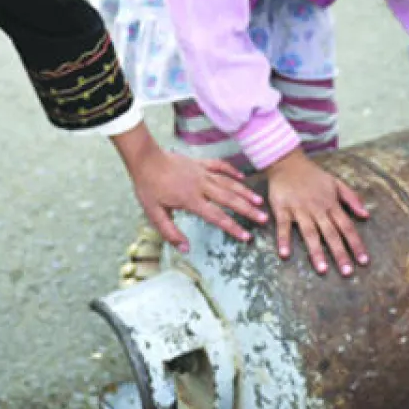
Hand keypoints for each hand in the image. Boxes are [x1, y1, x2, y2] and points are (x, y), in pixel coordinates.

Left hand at [112, 124, 267, 252]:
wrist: (145, 159)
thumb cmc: (148, 187)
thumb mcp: (154, 214)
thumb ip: (170, 233)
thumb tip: (185, 249)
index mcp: (191, 200)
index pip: (217, 217)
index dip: (233, 228)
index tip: (246, 237)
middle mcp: (201, 186)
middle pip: (229, 199)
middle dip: (248, 210)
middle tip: (264, 218)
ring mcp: (202, 173)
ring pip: (228, 183)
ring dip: (244, 192)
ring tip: (259, 201)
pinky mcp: (199, 163)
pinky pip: (220, 166)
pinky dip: (232, 171)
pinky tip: (242, 177)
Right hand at [264, 149, 369, 275]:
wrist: (287, 162)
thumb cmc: (312, 175)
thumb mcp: (336, 182)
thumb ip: (352, 198)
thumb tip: (366, 215)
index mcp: (331, 204)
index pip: (347, 227)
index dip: (356, 244)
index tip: (363, 261)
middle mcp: (317, 208)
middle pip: (331, 234)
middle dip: (340, 253)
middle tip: (347, 272)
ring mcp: (299, 209)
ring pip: (310, 233)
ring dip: (316, 251)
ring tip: (322, 270)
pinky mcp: (282, 208)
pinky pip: (283, 226)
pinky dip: (284, 239)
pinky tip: (285, 254)